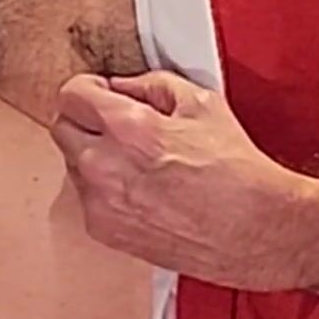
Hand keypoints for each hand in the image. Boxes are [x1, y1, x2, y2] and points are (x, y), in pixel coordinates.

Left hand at [51, 71, 318, 291]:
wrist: (258, 231)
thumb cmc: (238, 172)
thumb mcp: (202, 105)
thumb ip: (151, 85)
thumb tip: (121, 87)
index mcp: (129, 128)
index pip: (71, 94)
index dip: (87, 88)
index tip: (99, 93)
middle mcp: (105, 167)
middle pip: (61, 128)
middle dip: (84, 119)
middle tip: (114, 123)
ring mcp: (101, 204)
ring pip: (72, 164)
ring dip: (92, 155)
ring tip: (136, 161)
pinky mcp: (105, 232)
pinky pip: (86, 198)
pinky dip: (103, 190)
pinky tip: (140, 190)